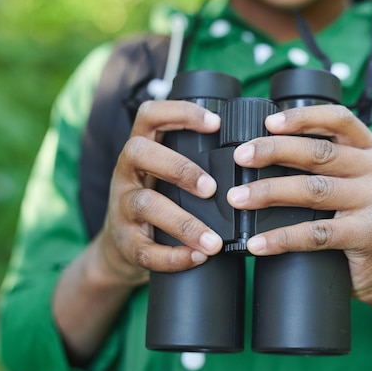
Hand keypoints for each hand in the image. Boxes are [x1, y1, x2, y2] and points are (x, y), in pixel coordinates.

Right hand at [94, 100, 224, 285]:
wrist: (120, 248)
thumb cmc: (158, 202)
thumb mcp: (165, 175)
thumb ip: (192, 162)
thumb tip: (251, 156)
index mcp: (141, 150)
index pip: (150, 115)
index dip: (181, 113)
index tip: (216, 123)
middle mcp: (126, 172)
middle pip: (139, 152)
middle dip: (179, 167)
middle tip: (212, 189)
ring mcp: (122, 207)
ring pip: (145, 204)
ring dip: (184, 223)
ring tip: (213, 242)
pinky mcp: (124, 242)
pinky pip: (145, 249)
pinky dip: (173, 256)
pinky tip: (197, 257)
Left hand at [227, 105, 371, 303]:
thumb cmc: (362, 222)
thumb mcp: (355, 184)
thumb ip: (328, 167)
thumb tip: (264, 155)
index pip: (339, 120)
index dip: (302, 117)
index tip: (268, 123)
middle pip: (318, 153)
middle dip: (273, 152)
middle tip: (241, 158)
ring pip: (313, 190)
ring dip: (269, 192)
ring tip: (239, 198)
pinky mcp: (369, 234)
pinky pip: (316, 233)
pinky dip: (281, 238)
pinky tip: (258, 242)